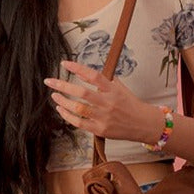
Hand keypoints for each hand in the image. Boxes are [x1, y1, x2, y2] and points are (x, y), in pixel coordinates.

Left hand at [44, 60, 161, 142]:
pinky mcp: (100, 129)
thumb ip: (105, 80)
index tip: (64, 63)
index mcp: (113, 89)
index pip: (93, 75)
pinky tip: (61, 109)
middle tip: (50, 81)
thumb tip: (87, 71)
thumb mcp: (121, 87)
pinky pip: (79, 123)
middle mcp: (108, 102)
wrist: (143, 124)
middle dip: (63, 86)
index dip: (77, 68)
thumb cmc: (130, 104)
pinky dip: (68, 116)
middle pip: (82, 92)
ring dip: (63, 101)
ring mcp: (104, 117)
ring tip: (55, 95)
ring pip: (78, 108)